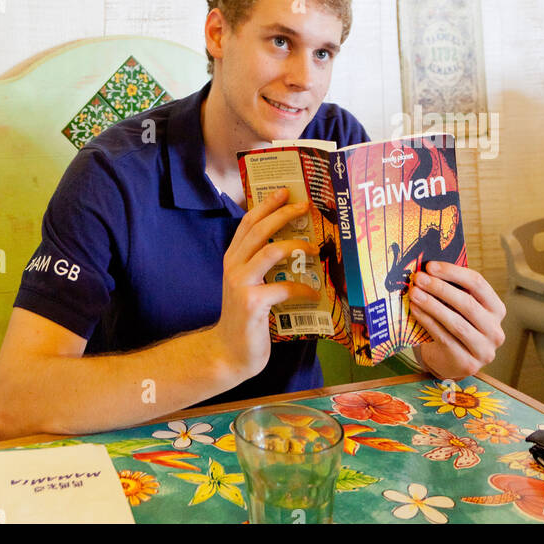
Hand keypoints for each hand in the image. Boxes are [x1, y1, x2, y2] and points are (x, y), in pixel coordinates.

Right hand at [210, 188, 319, 384]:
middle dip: (283, 214)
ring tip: (314, 248)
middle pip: (259, 230)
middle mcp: (233, 266)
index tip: (284, 191)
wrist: (229, 352)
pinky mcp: (252, 303)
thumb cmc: (246, 317)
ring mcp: (241, 284)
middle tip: (305, 205)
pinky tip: (314, 293)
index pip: (248, 223)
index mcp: (232, 258)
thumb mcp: (248, 284)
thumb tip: (292, 245)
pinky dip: (302, 289)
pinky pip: (284, 287)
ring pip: (270, 252)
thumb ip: (261, 265)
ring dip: (296, 246)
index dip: (266, 205)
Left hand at [409, 262, 505, 380]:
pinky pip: (445, 339)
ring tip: (414, 293)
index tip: (430, 266)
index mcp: (496, 309)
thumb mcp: (457, 306)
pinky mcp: (468, 364)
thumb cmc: (453, 324)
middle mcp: (495, 330)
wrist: (450, 361)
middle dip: (440, 288)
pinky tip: (415, 310)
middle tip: (419, 278)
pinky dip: (428, 322)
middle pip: (467, 304)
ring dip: (432, 305)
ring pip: (457, 323)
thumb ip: (450, 289)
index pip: (478, 284)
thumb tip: (427, 269)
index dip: (453, 272)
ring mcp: (484, 350)